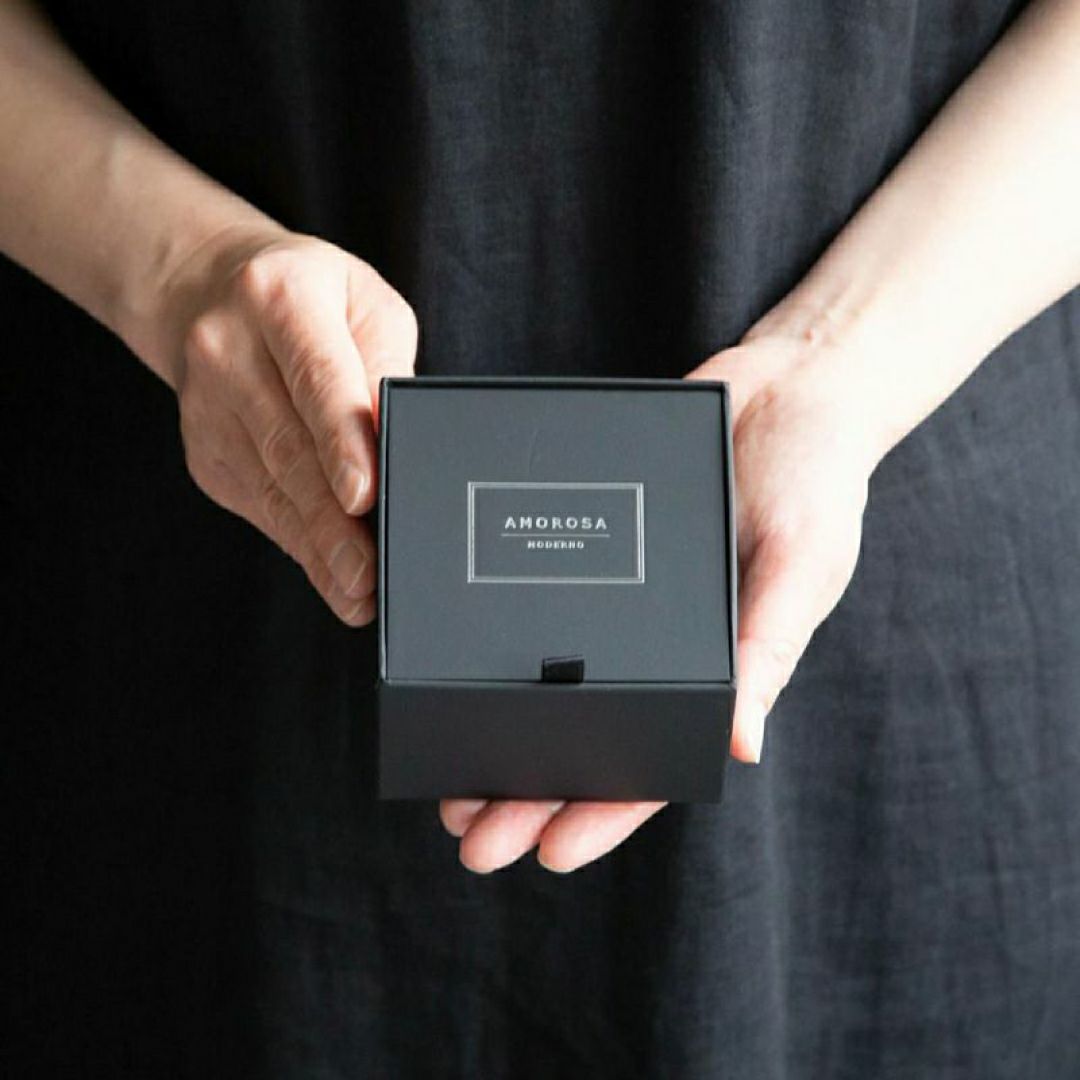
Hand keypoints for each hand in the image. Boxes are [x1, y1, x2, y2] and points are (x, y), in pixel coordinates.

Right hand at [161, 228, 417, 624]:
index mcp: (280, 298)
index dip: (341, 442)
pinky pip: (257, 504)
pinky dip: (298, 544)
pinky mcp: (205, 450)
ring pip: (270, 488)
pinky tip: (329, 575)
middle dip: (333, 520)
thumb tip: (400, 445)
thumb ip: (385, 368)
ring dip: (317, 547)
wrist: (207, 290)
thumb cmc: (311, 297)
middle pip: (289, 447)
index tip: (363, 495)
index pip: (316, 379)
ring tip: (358, 590)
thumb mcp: (363, 305)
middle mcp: (230, 350)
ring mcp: (207, 405)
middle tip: (369, 571)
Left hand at [440, 327, 881, 872]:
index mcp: (721, 668)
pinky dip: (498, 642)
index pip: (657, 759)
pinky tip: (448, 666)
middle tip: (466, 837)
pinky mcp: (593, 547)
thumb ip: (769, 649)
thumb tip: (741, 746)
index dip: (604, 811)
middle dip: (529, 793)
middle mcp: (665, 645)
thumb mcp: (802, 564)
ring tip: (446, 785)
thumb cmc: (819, 479)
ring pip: (551, 686)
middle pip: (587, 738)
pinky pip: (540, 606)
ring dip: (500, 736)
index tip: (545, 852)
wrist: (791, 383)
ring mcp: (625, 601)